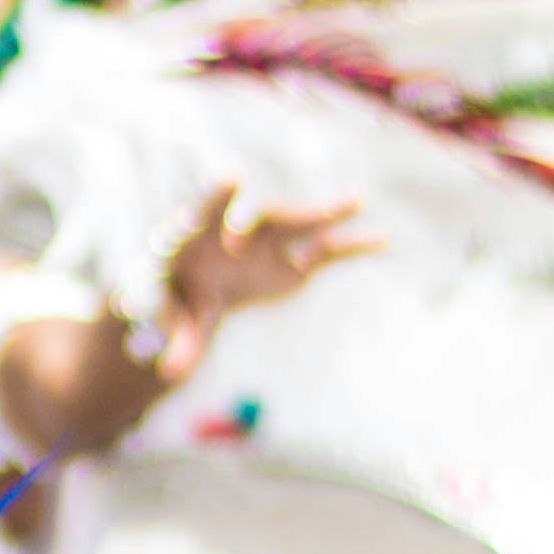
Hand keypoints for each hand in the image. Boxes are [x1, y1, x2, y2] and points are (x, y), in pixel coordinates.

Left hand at [151, 188, 368, 381]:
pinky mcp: (292, 260)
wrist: (190, 289)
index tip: (233, 179)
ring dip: (324, 213)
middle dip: (267, 219)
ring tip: (356, 202)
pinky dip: (351, 246)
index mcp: (195, 235)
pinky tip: (382, 239)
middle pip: (253, 217)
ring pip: (296, 224)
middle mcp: (234, 230)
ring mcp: (267, 242)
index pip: (205, 210)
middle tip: (267, 232)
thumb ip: (178, 341)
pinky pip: (325, 250)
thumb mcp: (172, 320)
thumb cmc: (173, 297)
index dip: (219, 196)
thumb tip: (171, 373)